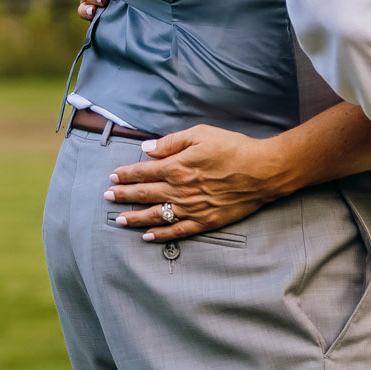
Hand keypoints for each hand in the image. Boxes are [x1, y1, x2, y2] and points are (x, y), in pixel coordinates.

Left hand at [105, 124, 289, 239]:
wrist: (263, 171)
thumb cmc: (234, 148)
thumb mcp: (201, 134)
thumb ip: (171, 142)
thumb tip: (147, 148)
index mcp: (177, 167)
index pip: (143, 172)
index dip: (126, 175)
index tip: (113, 176)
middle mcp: (179, 190)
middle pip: (144, 195)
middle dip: (123, 195)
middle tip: (107, 196)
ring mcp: (191, 208)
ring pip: (155, 215)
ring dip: (135, 217)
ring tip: (120, 220)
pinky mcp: (205, 221)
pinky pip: (176, 231)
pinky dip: (160, 235)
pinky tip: (147, 235)